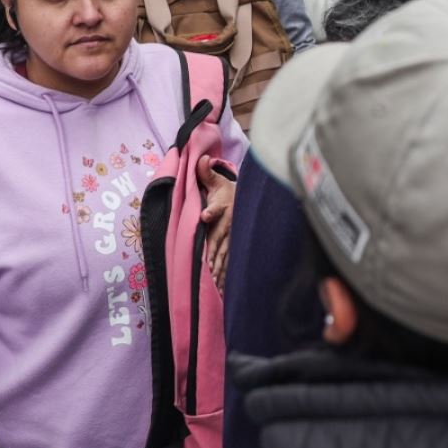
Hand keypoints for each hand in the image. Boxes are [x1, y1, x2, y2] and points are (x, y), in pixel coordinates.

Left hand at [198, 157, 235, 290]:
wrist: (247, 200)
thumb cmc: (227, 191)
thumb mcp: (217, 180)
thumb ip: (206, 173)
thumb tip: (200, 159)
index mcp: (223, 206)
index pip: (216, 209)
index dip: (211, 212)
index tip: (205, 216)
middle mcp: (229, 224)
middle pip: (219, 239)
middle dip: (214, 252)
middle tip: (206, 266)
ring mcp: (233, 237)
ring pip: (225, 254)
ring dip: (219, 267)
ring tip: (212, 280)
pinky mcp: (235, 247)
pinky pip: (230, 262)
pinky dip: (226, 274)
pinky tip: (221, 287)